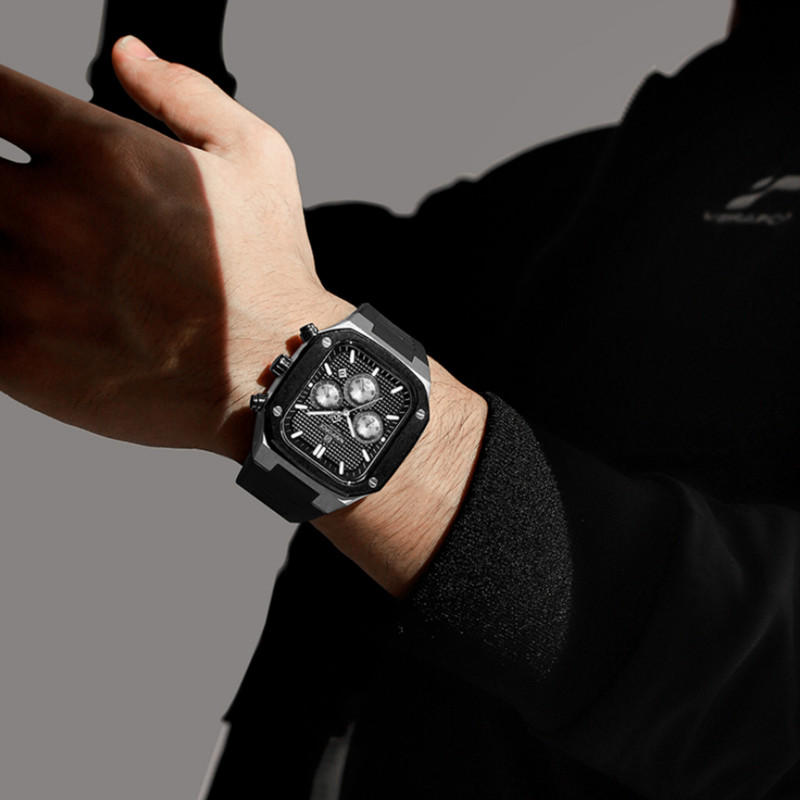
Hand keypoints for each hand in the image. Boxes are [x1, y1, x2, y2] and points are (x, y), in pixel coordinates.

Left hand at [0, 36, 351, 460]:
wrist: (276, 376)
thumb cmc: (268, 277)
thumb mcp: (257, 158)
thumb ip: (185, 94)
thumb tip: (130, 54)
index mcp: (103, 153)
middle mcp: (56, 213)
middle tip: (22, 202)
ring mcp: (29, 288)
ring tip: (29, 252)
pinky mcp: (16, 356)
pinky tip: (26, 303)